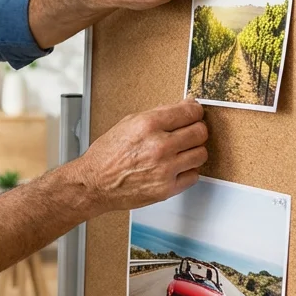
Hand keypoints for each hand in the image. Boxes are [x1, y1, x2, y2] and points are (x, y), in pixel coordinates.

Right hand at [66, 99, 208, 216]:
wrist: (94, 183)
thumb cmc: (107, 155)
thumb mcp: (128, 123)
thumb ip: (158, 114)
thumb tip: (183, 107)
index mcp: (148, 125)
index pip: (190, 112)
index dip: (195, 111)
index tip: (195, 114)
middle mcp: (159, 146)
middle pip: (200, 132)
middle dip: (196, 130)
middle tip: (189, 132)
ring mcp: (165, 169)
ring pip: (201, 154)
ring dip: (193, 151)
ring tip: (181, 152)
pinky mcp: (167, 188)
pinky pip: (193, 176)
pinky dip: (187, 171)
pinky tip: (175, 168)